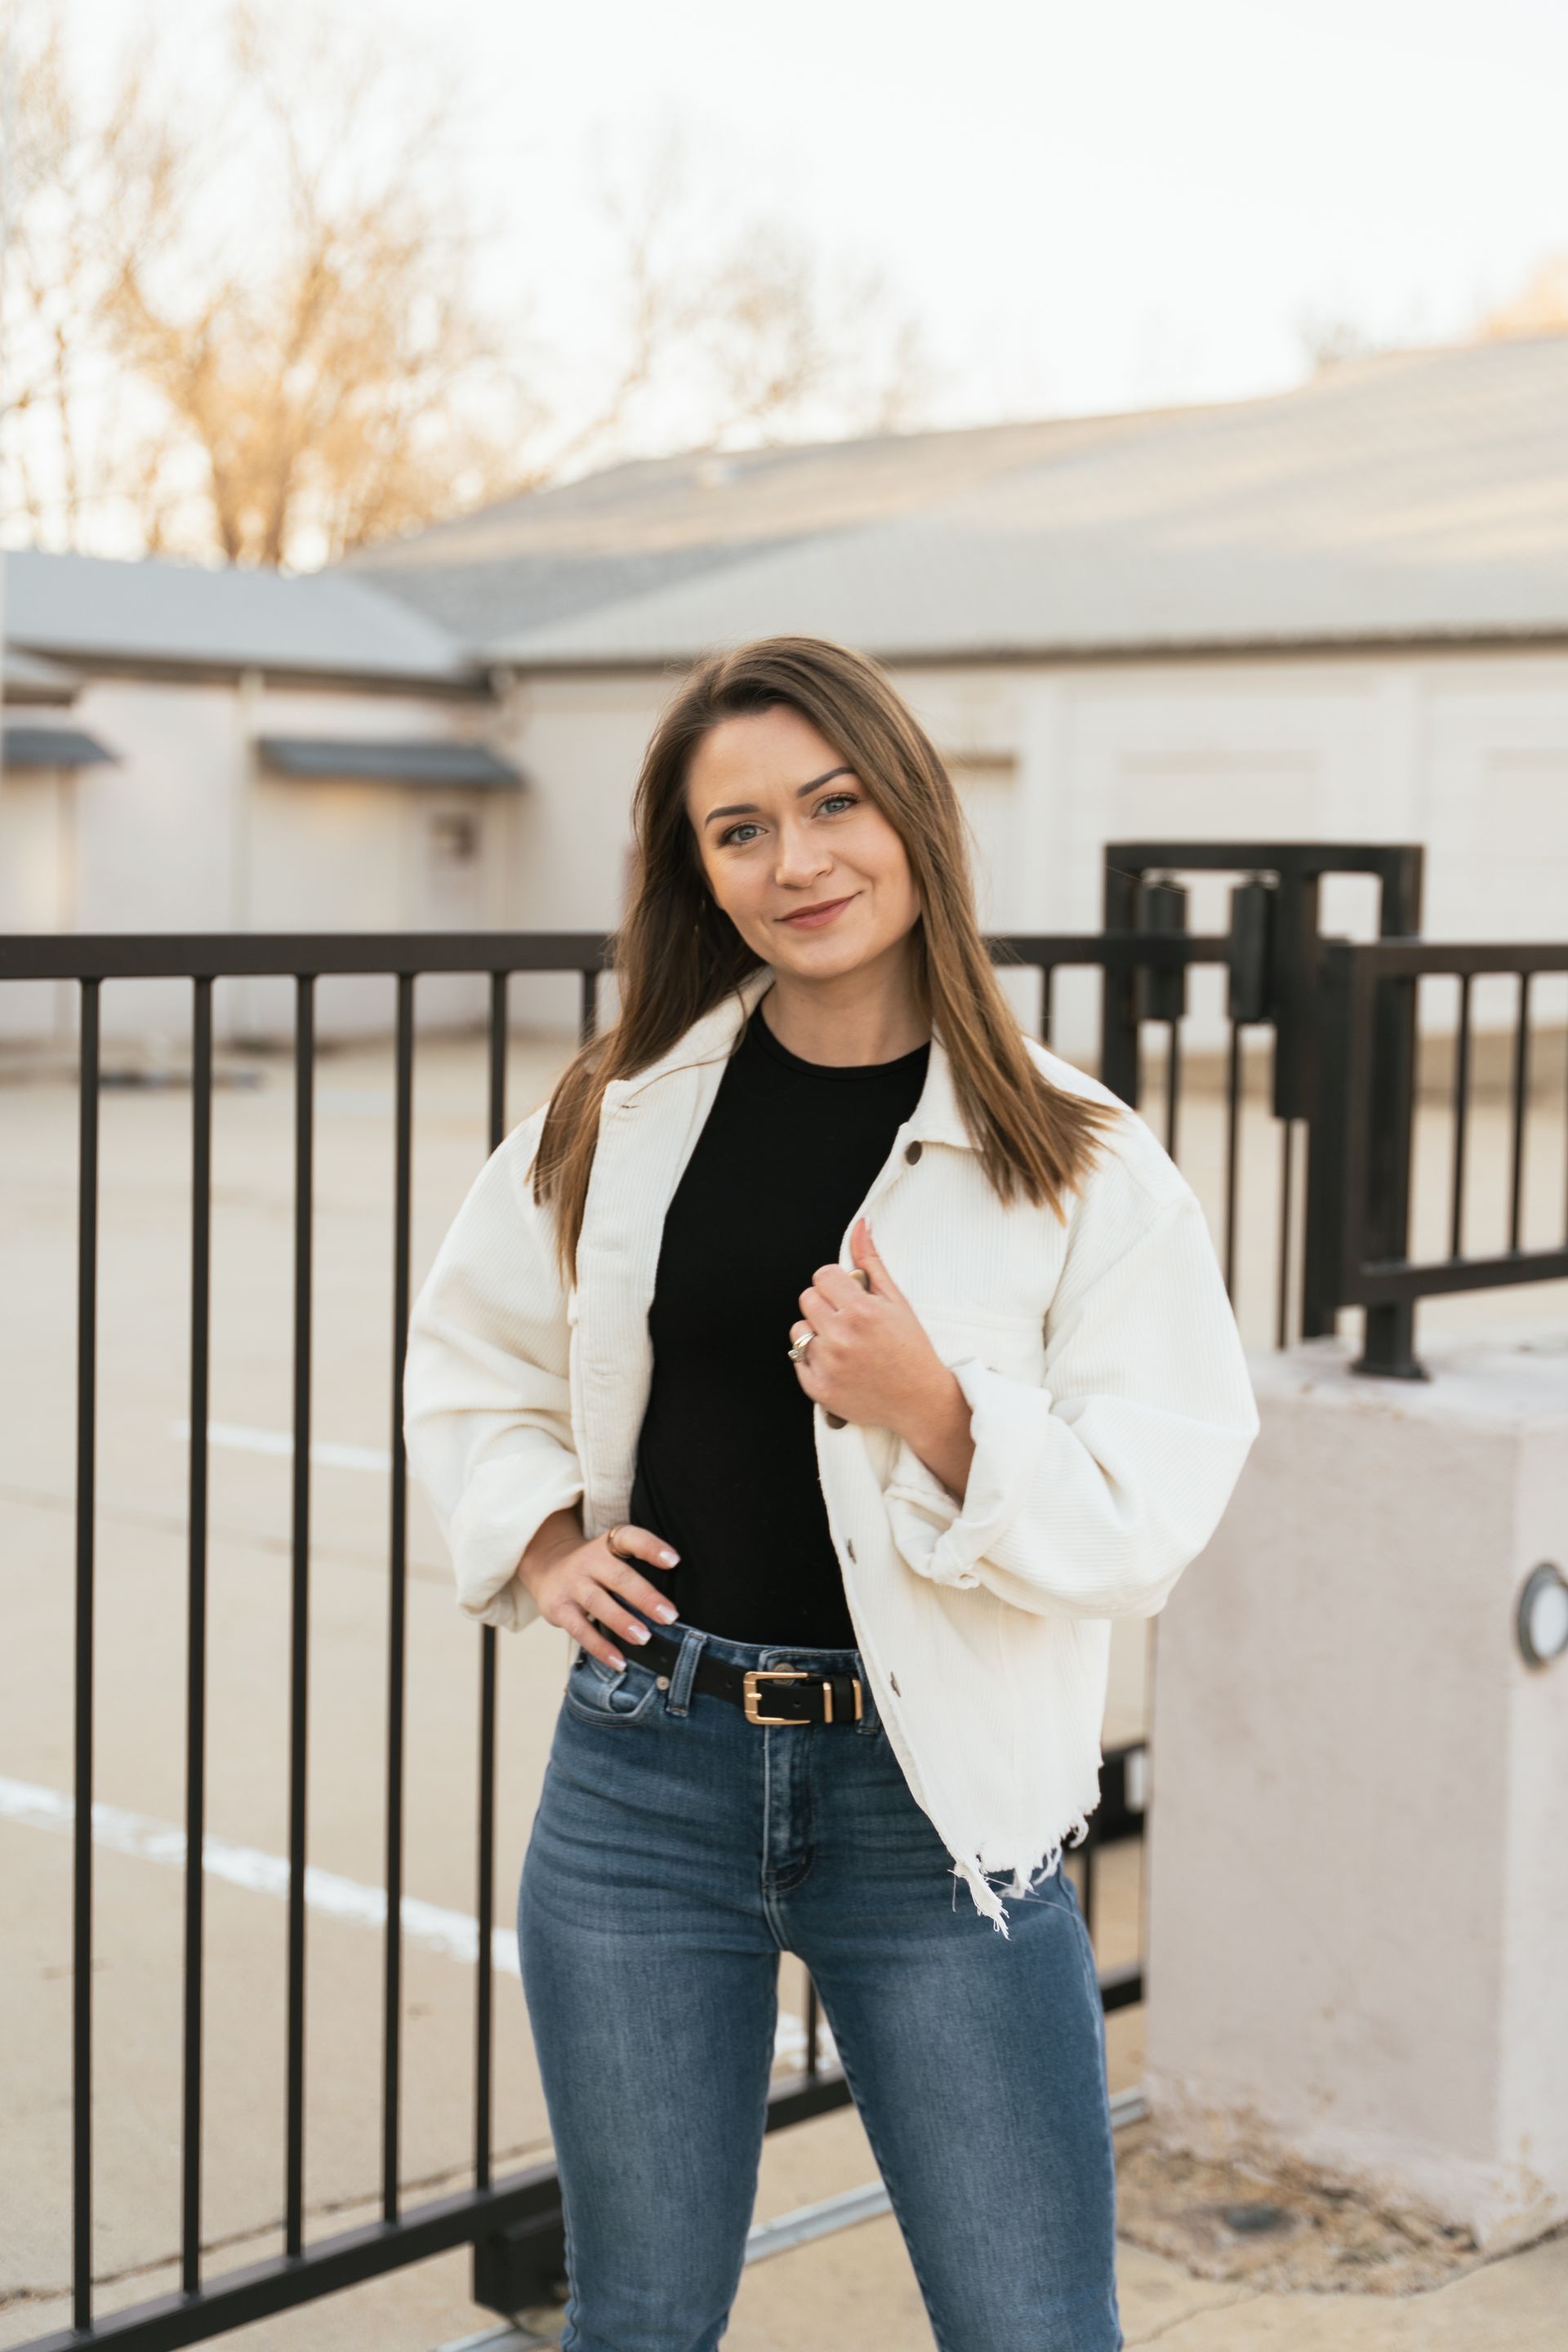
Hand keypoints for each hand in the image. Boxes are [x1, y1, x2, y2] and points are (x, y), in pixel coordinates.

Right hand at [517, 1511, 679, 1669]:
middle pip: (618, 1576)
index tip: (675, 1561)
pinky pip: (580, 1630)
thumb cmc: (595, 1567)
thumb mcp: (612, 1555)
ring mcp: (572, 1584)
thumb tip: (674, 1601)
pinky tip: (619, 1662)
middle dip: (645, 1597)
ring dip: (622, 1622)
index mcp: (608, 1545)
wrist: (546, 1568)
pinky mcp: (558, 1608)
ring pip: (598, 1603)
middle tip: (669, 1616)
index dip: (651, 1548)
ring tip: (645, 1638)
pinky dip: (600, 1648)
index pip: (630, 1538)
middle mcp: (589, 1561)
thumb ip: (638, 1567)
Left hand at [789, 1217, 972, 1491]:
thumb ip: (872, 1262)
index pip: (822, 1276)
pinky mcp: (818, 1389)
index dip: (836, 1284)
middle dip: (825, 1305)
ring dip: (817, 1333)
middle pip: (807, 1299)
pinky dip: (813, 1360)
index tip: (849, 1296)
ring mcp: (828, 1365)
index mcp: (862, 1311)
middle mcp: (841, 1337)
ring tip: (843, 1344)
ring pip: (798, 1329)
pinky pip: (797, 1359)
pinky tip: (839, 1364)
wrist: (920, 1400)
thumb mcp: (896, 1301)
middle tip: (848, 1320)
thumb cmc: (911, 1348)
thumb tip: (859, 1226)